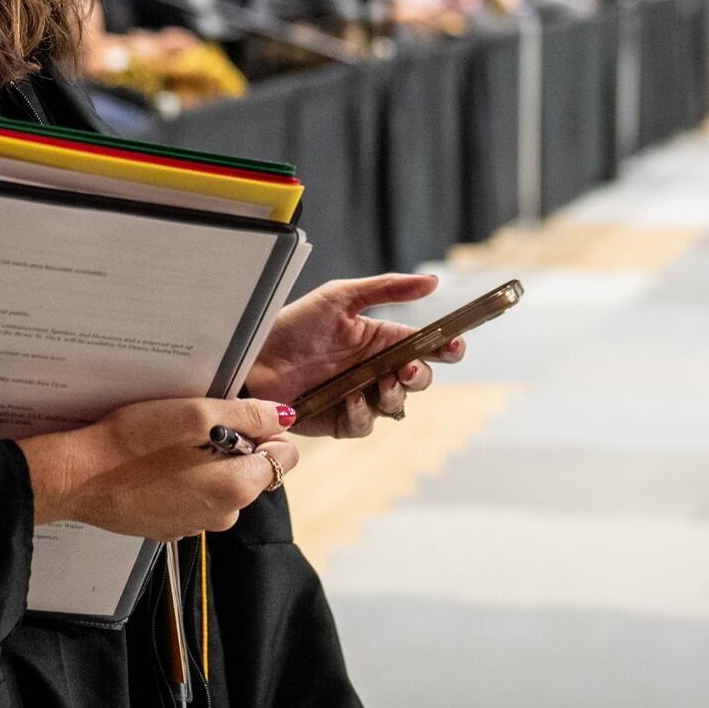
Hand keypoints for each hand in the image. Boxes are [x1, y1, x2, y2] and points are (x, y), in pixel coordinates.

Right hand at [15, 396, 295, 540]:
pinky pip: (192, 497)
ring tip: (170, 442)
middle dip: (235, 446)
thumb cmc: (134, 442)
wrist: (78, 478)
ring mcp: (195, 526)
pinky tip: (154, 464)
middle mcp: (223, 515)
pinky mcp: (168, 527)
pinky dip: (183, 479)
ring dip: (207, 462)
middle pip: (251, 471)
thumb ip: (248, 416)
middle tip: (195, 424)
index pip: (284, 458)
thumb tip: (285, 417)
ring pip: (220, 484)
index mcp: (237, 488)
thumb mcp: (195, 414)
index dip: (266, 431)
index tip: (236, 415)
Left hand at [243, 273, 468, 438]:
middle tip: (408, 369)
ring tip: (381, 382)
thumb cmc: (294, 324)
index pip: (424, 346)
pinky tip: (353, 399)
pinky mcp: (340, 421)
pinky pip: (364, 425)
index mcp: (380, 339)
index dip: (445, 348)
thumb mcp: (340, 297)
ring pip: (396, 405)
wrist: (254, 358)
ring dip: (394, 395)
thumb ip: (387, 289)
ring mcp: (360, 397)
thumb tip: (434, 282)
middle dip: (421, 376)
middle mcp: (375, 370)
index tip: (454, 346)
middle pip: (418, 380)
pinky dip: (363, 413)